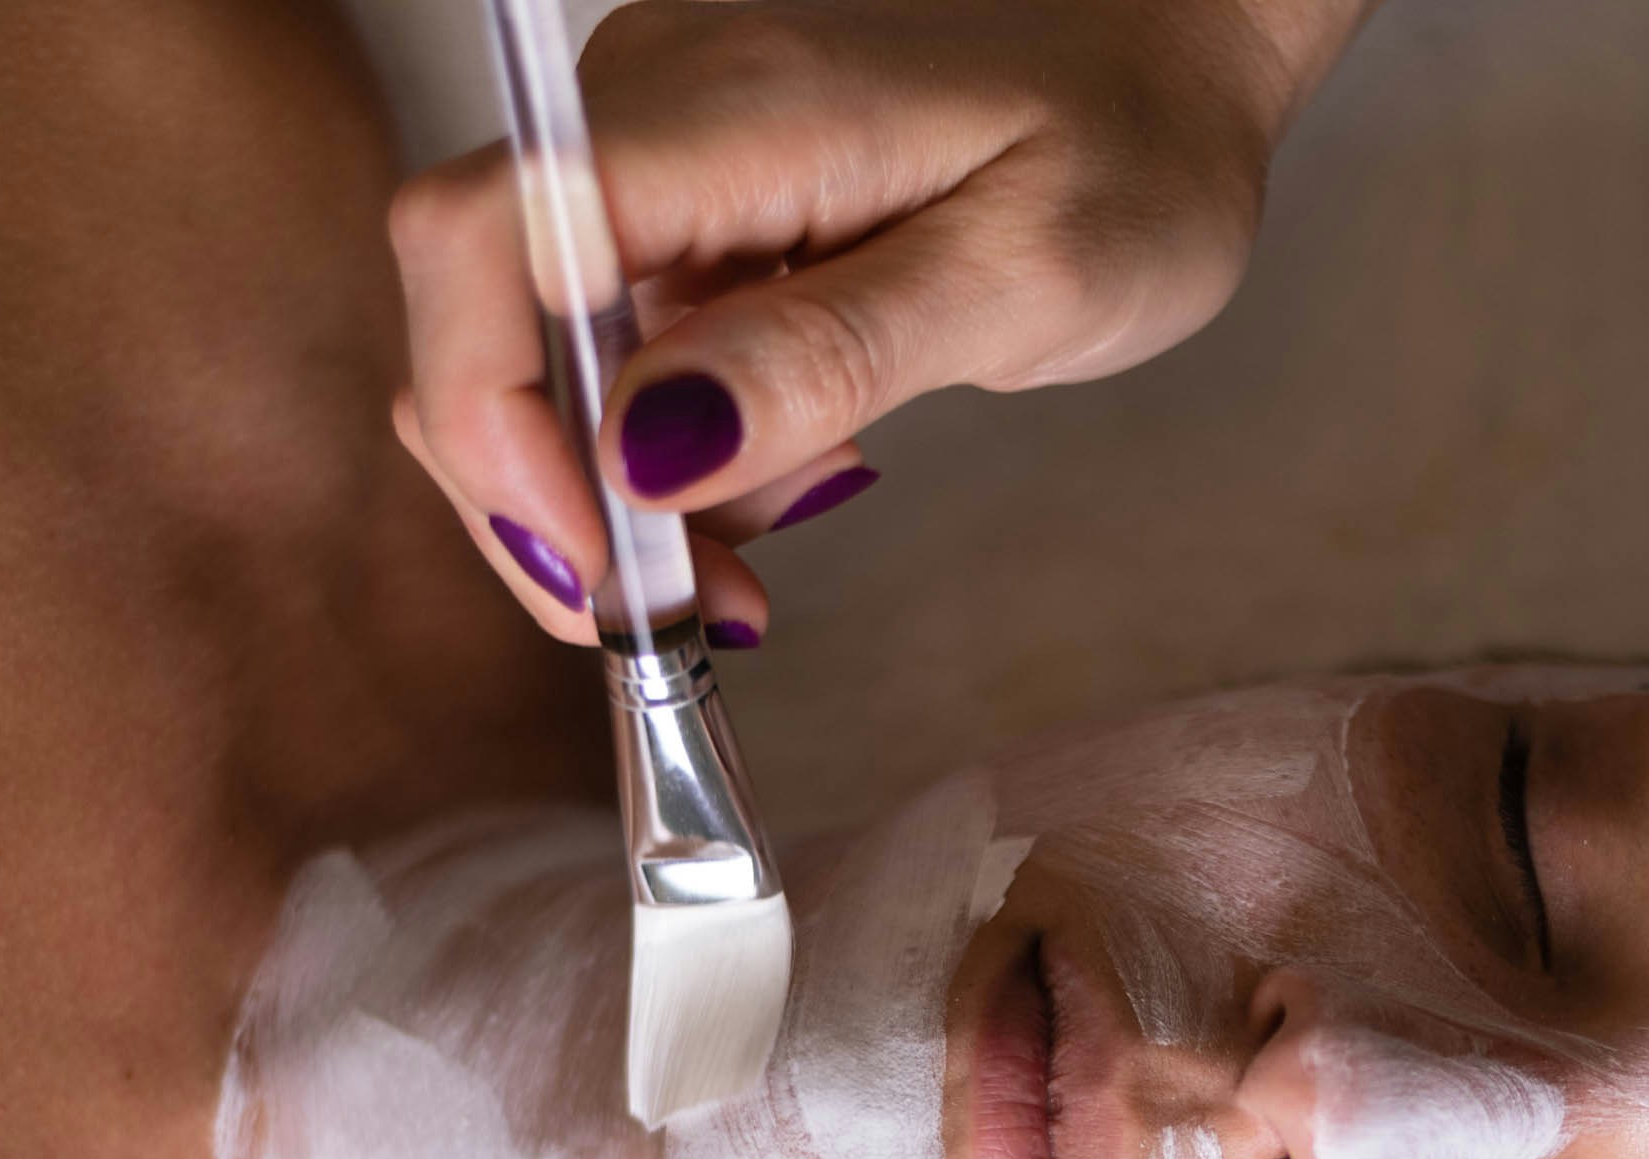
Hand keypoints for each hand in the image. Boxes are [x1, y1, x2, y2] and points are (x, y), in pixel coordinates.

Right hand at [389, 0, 1374, 645]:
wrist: (1173, 49)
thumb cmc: (1133, 146)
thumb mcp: (1024, 277)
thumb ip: (828, 356)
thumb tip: (645, 451)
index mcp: (722, 104)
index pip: (480, 246)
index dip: (495, 428)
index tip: (608, 570)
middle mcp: (647, 101)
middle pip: (476, 316)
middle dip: (551, 499)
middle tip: (694, 611)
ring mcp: (653, 143)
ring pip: (536, 353)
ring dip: (616, 493)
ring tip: (766, 549)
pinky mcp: (680, 194)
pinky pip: (606, 341)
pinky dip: (662, 445)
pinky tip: (781, 470)